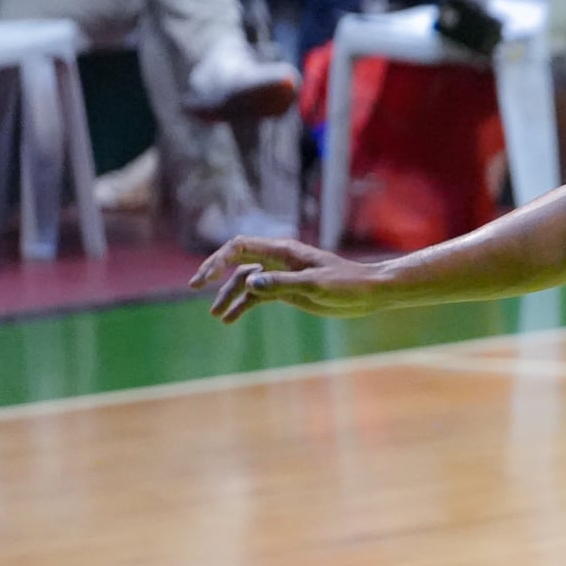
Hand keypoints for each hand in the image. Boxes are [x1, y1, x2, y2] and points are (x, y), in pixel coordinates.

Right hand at [190, 236, 388, 323]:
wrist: (370, 293)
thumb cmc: (347, 284)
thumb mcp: (315, 285)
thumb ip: (283, 283)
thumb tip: (250, 283)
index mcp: (283, 251)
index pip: (240, 246)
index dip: (218, 259)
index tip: (204, 278)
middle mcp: (278, 260)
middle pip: (237, 261)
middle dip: (215, 272)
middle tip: (195, 286)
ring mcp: (282, 275)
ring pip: (246, 282)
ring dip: (229, 296)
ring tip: (217, 316)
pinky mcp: (288, 290)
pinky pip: (258, 296)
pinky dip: (243, 305)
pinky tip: (231, 319)